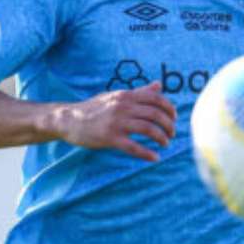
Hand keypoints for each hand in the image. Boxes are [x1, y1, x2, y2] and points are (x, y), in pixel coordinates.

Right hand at [53, 81, 176, 160]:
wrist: (69, 119)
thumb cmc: (94, 108)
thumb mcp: (116, 96)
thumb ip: (139, 92)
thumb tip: (159, 85)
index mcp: (126, 96)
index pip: (156, 98)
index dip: (169, 108)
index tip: (174, 118)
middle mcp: (123, 107)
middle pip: (155, 115)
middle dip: (169, 126)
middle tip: (172, 134)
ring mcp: (116, 122)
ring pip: (148, 130)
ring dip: (161, 138)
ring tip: (165, 144)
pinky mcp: (109, 138)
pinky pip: (133, 147)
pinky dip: (147, 154)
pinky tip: (155, 158)